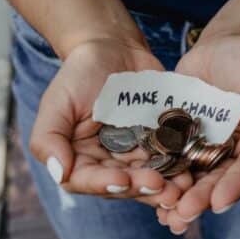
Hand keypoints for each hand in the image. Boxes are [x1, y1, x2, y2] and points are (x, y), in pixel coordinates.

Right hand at [30, 39, 192, 207]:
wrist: (114, 50)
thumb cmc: (81, 73)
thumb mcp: (58, 102)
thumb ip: (48, 138)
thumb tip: (59, 173)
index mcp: (80, 157)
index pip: (88, 180)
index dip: (105, 184)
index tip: (123, 179)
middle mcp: (108, 161)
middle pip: (124, 184)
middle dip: (141, 188)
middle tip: (161, 188)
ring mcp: (135, 153)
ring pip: (149, 177)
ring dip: (165, 186)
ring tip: (181, 187)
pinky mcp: (158, 142)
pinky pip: (168, 158)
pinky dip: (179, 167)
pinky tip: (191, 172)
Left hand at [157, 36, 239, 233]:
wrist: (223, 46)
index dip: (236, 186)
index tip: (219, 201)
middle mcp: (232, 154)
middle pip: (218, 180)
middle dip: (201, 198)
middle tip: (182, 214)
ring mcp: (204, 147)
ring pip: (193, 176)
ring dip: (179, 196)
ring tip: (164, 212)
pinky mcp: (181, 137)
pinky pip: (171, 156)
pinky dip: (161, 172)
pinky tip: (147, 186)